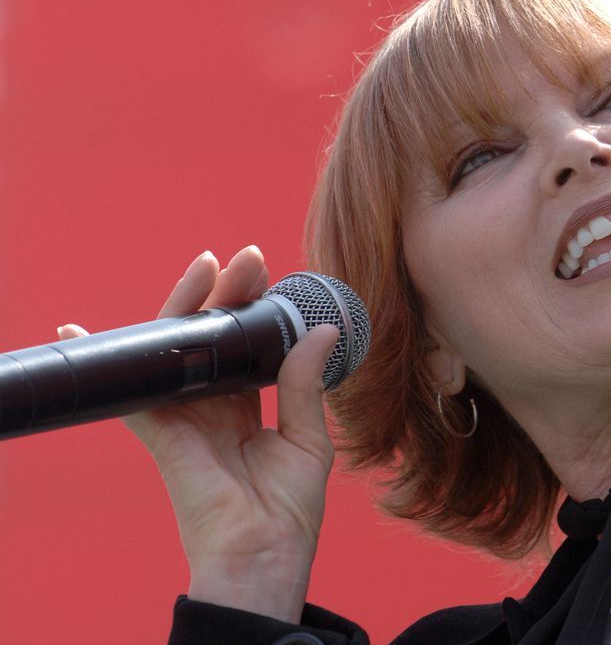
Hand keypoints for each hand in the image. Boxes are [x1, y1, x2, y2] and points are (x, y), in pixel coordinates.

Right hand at [59, 246, 339, 622]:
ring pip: (177, 349)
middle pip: (213, 339)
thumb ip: (305, 385)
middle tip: (248, 259)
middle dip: (227, 295)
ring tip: (208, 267)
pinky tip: (84, 330)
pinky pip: (131, 390)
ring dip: (188, 305)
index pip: (245, 347)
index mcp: (247, 409)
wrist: (265, 554)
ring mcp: (185, 416)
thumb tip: (323, 332)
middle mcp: (213, 407)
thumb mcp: (308, 439)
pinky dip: (109, 358)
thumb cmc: (288, 510)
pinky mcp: (162, 431)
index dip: (255, 311)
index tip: (271, 276)